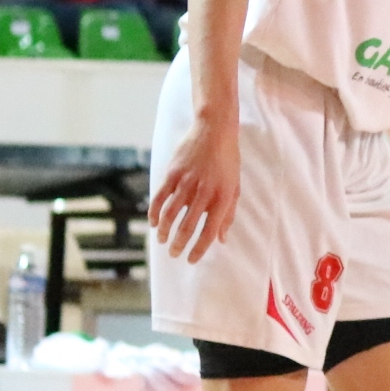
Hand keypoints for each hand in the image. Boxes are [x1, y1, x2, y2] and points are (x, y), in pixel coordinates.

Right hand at [149, 112, 240, 262]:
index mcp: (223, 198)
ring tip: (163, 241)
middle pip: (188, 226)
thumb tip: (222, 239)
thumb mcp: (235, 187)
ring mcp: (186, 183)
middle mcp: (204, 192)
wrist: (214, 131)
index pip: (210, 231)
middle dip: (180, 244)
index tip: (191, 260)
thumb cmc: (227, 161)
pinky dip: (155, 213)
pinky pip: (160, 198)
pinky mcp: (172, 174)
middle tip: (174, 254)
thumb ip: (228, 214)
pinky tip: (154, 223)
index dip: (199, 248)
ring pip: (171, 214)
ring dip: (165, 231)